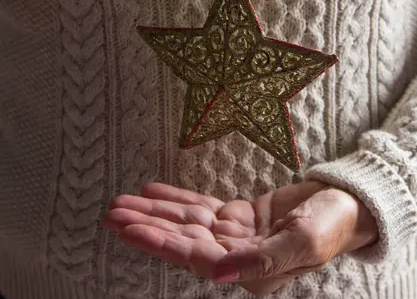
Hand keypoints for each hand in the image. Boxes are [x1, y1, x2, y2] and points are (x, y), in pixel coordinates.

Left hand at [102, 181, 377, 295]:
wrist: (347, 204)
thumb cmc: (331, 225)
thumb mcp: (303, 243)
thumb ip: (260, 262)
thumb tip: (215, 274)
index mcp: (248, 270)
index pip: (193, 256)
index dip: (159, 241)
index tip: (129, 228)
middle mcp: (235, 256)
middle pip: (181, 239)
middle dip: (146, 226)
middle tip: (111, 213)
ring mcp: (235, 235)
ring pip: (186, 222)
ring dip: (155, 211)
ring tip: (123, 201)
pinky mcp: (238, 216)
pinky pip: (201, 207)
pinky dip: (176, 199)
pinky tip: (153, 191)